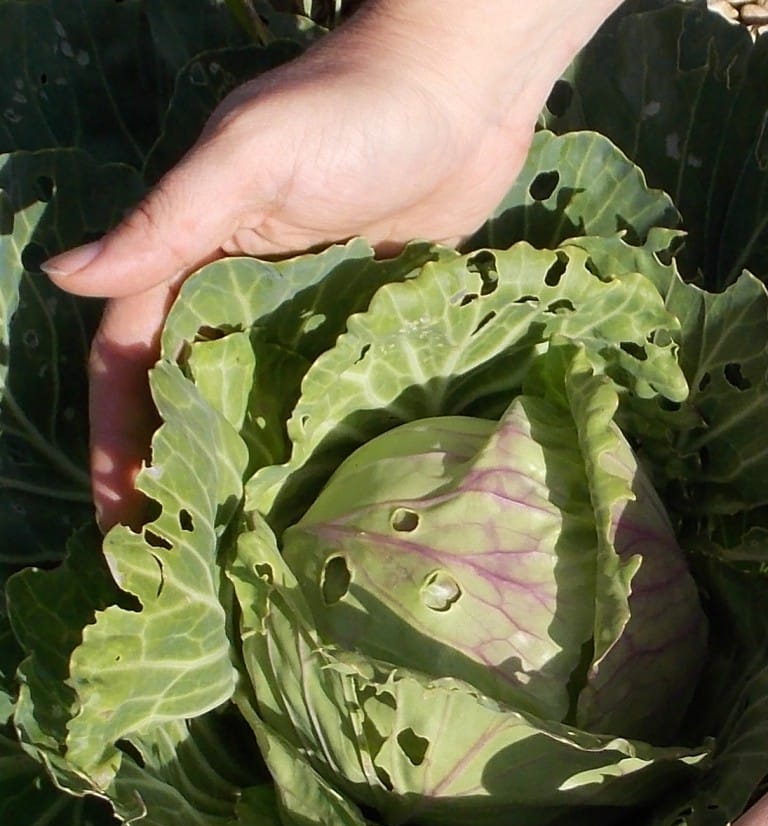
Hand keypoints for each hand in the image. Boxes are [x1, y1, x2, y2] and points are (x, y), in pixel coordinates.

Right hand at [43, 0, 621, 529]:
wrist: (463, 91)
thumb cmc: (352, 112)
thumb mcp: (250, 161)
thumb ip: (166, 223)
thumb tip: (65, 279)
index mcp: (195, 252)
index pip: (134, 360)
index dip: (119, 438)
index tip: (121, 516)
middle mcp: (242, 288)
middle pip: (192, 392)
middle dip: (177, 466)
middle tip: (179, 551)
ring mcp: (306, 309)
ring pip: (258, 400)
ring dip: (244, 463)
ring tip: (245, 542)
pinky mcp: (365, 320)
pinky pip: (328, 388)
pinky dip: (314, 436)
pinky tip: (319, 490)